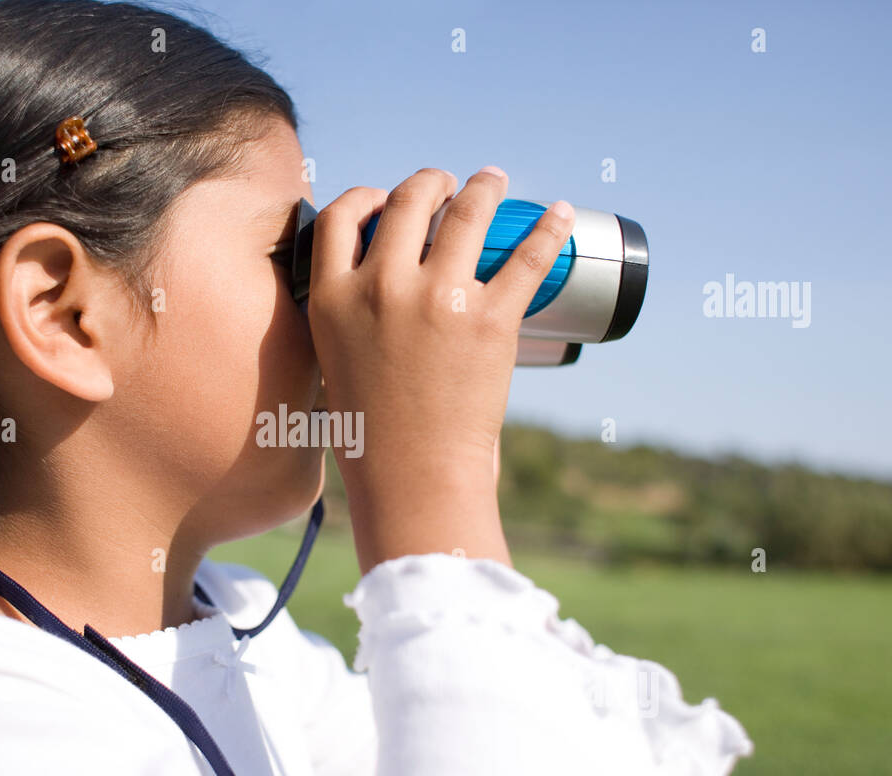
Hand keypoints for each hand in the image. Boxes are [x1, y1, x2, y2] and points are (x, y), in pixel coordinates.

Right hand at [306, 167, 573, 571]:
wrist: (413, 478)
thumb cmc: (371, 434)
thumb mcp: (335, 360)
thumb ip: (348, 313)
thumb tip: (379, 278)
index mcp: (334, 298)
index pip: (342, 215)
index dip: (367, 196)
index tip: (386, 197)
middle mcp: (381, 287)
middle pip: (407, 201)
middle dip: (431, 182)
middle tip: (448, 184)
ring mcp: (438, 299)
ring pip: (466, 212)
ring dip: (483, 187)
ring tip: (493, 181)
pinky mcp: (490, 319)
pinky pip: (527, 257)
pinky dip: (547, 229)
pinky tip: (558, 213)